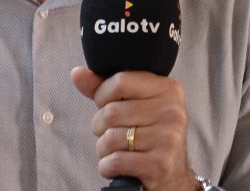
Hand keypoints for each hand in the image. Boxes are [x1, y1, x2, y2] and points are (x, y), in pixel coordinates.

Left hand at [71, 66, 196, 190]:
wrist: (172, 175)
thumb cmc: (148, 135)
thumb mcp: (133, 106)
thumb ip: (105, 89)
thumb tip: (77, 74)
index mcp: (168, 89)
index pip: (120, 81)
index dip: (102, 95)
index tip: (105, 105)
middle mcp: (172, 111)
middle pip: (111, 112)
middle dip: (100, 126)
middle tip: (109, 134)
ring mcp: (168, 138)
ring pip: (111, 138)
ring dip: (103, 149)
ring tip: (115, 151)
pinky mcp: (160, 163)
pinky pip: (116, 161)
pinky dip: (107, 166)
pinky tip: (117, 167)